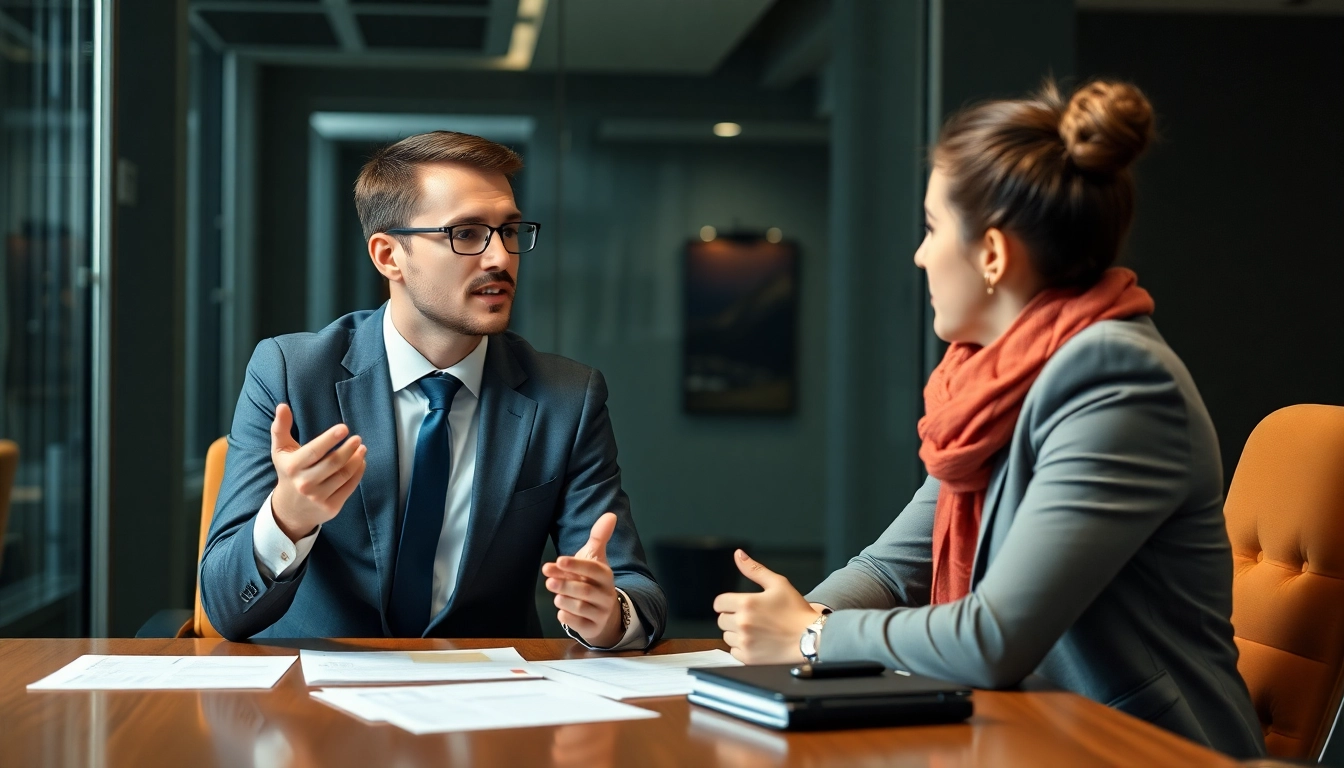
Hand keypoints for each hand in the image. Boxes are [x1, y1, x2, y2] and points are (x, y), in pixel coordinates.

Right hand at [269, 403, 366, 541]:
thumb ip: (280, 428)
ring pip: (344, 475)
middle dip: (348, 449)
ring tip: (362, 448)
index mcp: (292, 467)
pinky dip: (358, 473)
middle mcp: (305, 483)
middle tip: (358, 439)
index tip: (344, 428)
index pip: (314, 451)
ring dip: (357, 460)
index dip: (330, 439)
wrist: (290, 509)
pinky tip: (361, 462)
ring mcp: (318, 497)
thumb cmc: (288, 472)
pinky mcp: (331, 507)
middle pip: (333, 463)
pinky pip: (349, 487)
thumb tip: (283, 406)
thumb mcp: (280, 451)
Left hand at [542, 512, 623, 647]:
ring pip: (580, 608)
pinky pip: (578, 624)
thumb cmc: (594, 582)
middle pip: (584, 590)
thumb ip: (600, 537)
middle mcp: (606, 595)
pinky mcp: (593, 628)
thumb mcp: (596, 559)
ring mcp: (601, 613)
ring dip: (564, 601)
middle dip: (565, 585)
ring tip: (556, 595)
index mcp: (606, 576)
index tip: (558, 561)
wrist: (605, 613)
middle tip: (549, 581)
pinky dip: (567, 618)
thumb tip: (611, 514)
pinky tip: (562, 611)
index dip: (576, 565)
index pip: (593, 569)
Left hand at [714, 550, 820, 663]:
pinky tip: (757, 642)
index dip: (727, 602)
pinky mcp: (748, 658)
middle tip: (752, 617)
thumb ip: (754, 569)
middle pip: (721, 619)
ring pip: (726, 636)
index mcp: (746, 603)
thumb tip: (738, 555)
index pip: (719, 603)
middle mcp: (742, 623)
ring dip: (736, 633)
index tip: (737, 605)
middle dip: (733, 617)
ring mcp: (745, 642)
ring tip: (756, 630)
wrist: (811, 637)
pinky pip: (733, 651)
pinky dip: (742, 648)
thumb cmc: (796, 610)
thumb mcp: (778, 584)